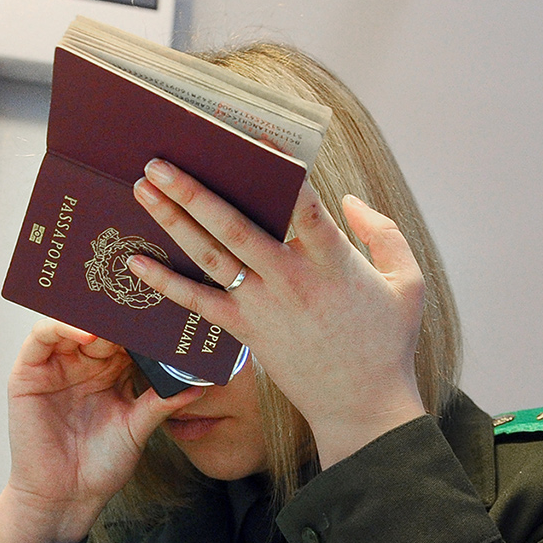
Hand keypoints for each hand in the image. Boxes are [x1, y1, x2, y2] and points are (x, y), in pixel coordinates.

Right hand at [0, 319, 202, 542]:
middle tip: (141, 296)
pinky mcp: (29, 372)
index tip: (165, 310)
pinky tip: (88, 335)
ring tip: (117, 314)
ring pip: (73, 323)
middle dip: (120, 310)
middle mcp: (85, 363)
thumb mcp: (138, 428)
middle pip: (102, 323)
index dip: (144, 322)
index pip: (128, 335)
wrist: (67, 496)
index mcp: (113, 371)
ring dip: (93, 315)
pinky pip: (42, 337)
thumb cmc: (102, 465)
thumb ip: (162, 401)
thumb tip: (200, 384)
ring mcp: (57, 365)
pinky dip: (63, 328)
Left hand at [128, 159, 426, 467]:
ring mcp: (263, 307)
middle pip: (234, 226)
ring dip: (173, 221)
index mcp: (333, 262)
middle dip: (194, 190)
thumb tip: (349, 199)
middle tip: (159, 161)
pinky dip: (165, 283)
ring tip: (142, 190)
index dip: (277, 167)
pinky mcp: (246, 332)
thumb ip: (384, 233)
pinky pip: (198, 304)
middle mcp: (291, 280)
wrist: (362, 406)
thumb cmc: (387, 343)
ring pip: (209, 257)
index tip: (250, 135)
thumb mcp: (407, 283)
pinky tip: (135, 263)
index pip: (301, 204)